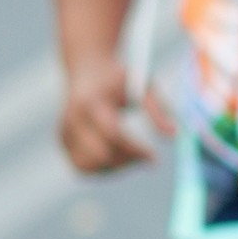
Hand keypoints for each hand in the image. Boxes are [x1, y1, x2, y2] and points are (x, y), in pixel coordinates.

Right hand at [58, 53, 170, 174]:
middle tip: (146, 158)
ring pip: (88, 165)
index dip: (135, 149)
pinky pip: (81, 166)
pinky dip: (102, 169)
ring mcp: (64, 130)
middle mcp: (73, 117)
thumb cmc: (120, 79)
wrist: (88, 70)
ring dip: (115, 168)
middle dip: (127, 161)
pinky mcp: (63, 141)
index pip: (113, 133)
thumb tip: (175, 136)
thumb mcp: (143, 85)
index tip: (154, 157)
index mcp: (92, 100)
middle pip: (99, 153)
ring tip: (133, 156)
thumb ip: (158, 109)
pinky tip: (118, 157)